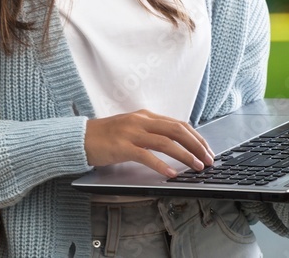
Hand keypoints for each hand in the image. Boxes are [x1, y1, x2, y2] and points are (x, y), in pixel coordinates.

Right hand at [84, 109, 214, 177]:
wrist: (80, 137)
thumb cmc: (106, 136)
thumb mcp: (132, 128)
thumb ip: (151, 132)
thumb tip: (176, 142)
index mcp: (146, 116)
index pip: (179, 124)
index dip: (196, 137)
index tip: (207, 149)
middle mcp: (141, 121)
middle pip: (177, 130)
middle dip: (196, 145)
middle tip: (208, 159)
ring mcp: (131, 132)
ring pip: (165, 142)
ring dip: (185, 155)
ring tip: (196, 166)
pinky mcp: (122, 146)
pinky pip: (146, 155)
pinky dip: (161, 164)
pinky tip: (171, 173)